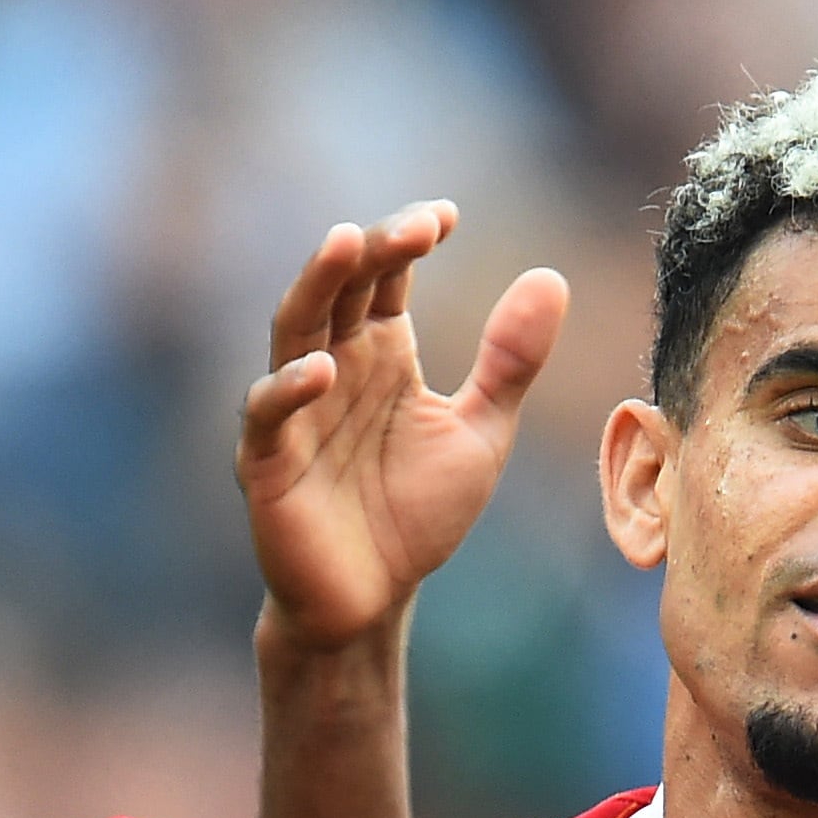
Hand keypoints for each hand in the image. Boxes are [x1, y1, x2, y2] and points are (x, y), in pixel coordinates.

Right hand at [241, 201, 569, 655]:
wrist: (373, 602)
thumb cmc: (416, 515)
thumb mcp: (480, 432)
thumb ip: (511, 362)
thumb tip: (551, 277)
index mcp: (380, 351)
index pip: (384, 275)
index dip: (408, 238)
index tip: (448, 215)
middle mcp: (332, 365)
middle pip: (341, 286)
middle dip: (372, 248)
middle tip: (415, 226)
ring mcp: (294, 410)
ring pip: (294, 329)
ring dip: (316, 284)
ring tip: (344, 242)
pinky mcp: (267, 461)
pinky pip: (267, 414)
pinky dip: (288, 389)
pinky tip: (321, 370)